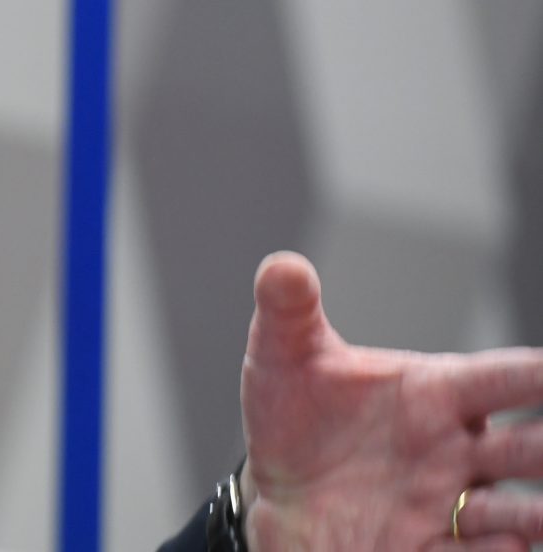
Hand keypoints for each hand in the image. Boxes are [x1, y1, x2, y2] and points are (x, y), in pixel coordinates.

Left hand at [239, 252, 542, 550]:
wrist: (272, 489)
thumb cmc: (293, 414)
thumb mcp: (281, 357)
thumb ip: (288, 310)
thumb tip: (282, 265)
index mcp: (436, 394)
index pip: (502, 380)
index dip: (538, 375)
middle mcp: (455, 450)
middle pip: (526, 450)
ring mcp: (446, 503)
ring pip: (512, 512)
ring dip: (533, 513)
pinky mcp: (424, 548)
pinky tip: (511, 547)